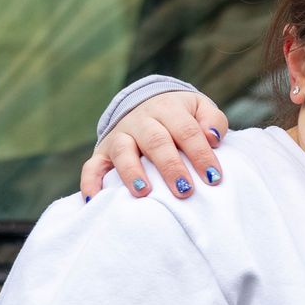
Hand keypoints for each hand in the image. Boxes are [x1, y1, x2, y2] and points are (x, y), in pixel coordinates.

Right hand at [79, 91, 229, 199]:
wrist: (147, 104)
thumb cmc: (183, 117)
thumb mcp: (201, 109)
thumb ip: (213, 120)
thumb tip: (213, 137)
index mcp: (168, 108)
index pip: (187, 130)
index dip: (200, 153)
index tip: (213, 177)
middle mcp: (141, 120)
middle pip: (156, 141)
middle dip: (170, 167)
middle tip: (185, 191)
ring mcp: (120, 135)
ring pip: (122, 150)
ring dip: (132, 171)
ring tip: (144, 192)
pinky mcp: (102, 153)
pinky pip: (92, 166)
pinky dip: (90, 182)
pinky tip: (95, 200)